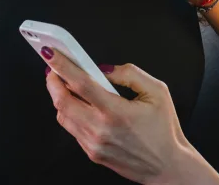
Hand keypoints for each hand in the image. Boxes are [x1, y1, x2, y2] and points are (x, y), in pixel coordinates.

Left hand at [43, 48, 202, 184]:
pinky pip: (72, 129)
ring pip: (63, 115)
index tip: (51, 54)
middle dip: (53, 80)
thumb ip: (130, 74)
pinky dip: (70, 113)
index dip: (62, 66)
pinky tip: (79, 105)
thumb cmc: (164, 130)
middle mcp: (101, 129)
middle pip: (62, 101)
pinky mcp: (92, 153)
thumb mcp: (157, 92)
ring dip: (59, 96)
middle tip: (54, 68)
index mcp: (116, 112)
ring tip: (65, 84)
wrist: (167, 166)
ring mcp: (94, 144)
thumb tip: (104, 69)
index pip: (81, 84)